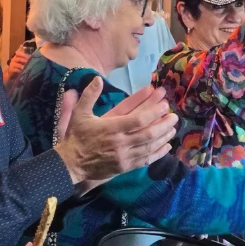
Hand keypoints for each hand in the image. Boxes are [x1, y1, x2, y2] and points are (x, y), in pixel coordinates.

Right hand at [3, 50, 30, 82]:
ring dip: (21, 66)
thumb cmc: (19, 64)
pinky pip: (15, 69)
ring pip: (16, 64)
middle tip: (28, 62)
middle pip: (18, 58)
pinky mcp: (11, 69)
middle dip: (23, 60)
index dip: (23, 54)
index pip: (18, 53)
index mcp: (17, 56)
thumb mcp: (22, 61)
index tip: (29, 56)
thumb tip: (34, 58)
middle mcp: (14, 59)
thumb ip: (27, 59)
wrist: (12, 71)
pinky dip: (19, 70)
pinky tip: (22, 71)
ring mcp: (12, 64)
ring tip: (25, 67)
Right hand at [55, 79, 177, 183]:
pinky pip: (146, 160)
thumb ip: (89, 96)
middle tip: (174, 115)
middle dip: (163, 123)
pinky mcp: (125, 167)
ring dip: (164, 136)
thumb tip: (98, 79)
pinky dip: (158, 153)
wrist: (70, 164)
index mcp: (110, 128)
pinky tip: (167, 146)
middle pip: (148, 133)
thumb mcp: (79, 114)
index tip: (164, 103)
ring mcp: (124, 156)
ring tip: (173, 127)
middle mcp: (120, 142)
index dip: (153, 111)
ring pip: (149, 146)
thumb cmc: (76, 137)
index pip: (137, 119)